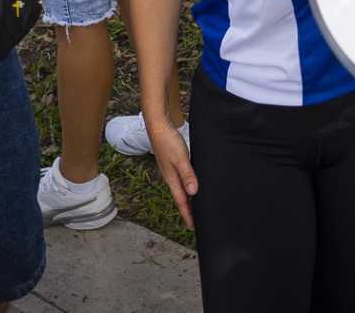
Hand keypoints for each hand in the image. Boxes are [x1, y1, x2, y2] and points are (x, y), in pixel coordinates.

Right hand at [147, 111, 198, 227]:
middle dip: (188, 211)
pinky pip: (181, 181)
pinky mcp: (172, 165)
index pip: (182, 201)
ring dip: (187, 200)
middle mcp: (171, 178)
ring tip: (195, 208)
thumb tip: (193, 193)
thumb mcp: (181, 158)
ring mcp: (170, 172)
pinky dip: (186, 188)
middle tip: (196, 222)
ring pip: (181, 190)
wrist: (158, 127)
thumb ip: (187, 175)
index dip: (188, 214)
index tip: (193, 227)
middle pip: (181, 198)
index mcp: (172, 180)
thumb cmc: (168, 142)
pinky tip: (191, 186)